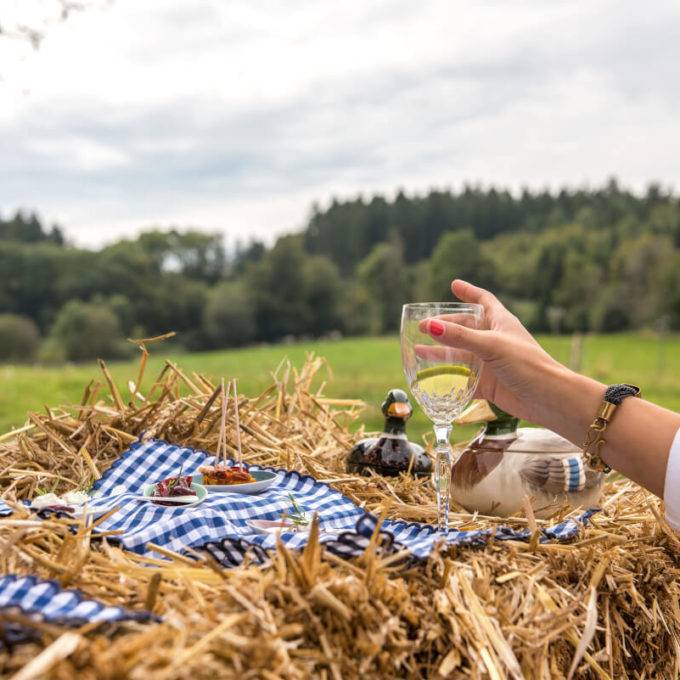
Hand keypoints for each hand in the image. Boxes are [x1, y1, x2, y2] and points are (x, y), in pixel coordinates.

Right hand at [418, 279, 571, 423]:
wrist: (547, 398)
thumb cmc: (526, 364)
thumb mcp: (491, 345)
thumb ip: (459, 337)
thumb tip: (429, 326)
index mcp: (500, 322)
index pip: (483, 300)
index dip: (468, 292)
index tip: (454, 285)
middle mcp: (494, 340)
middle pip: (465, 328)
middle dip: (444, 326)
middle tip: (422, 325)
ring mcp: (490, 362)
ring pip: (460, 354)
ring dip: (440, 352)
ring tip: (418, 350)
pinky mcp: (488, 384)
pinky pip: (463, 379)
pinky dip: (448, 379)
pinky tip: (431, 378)